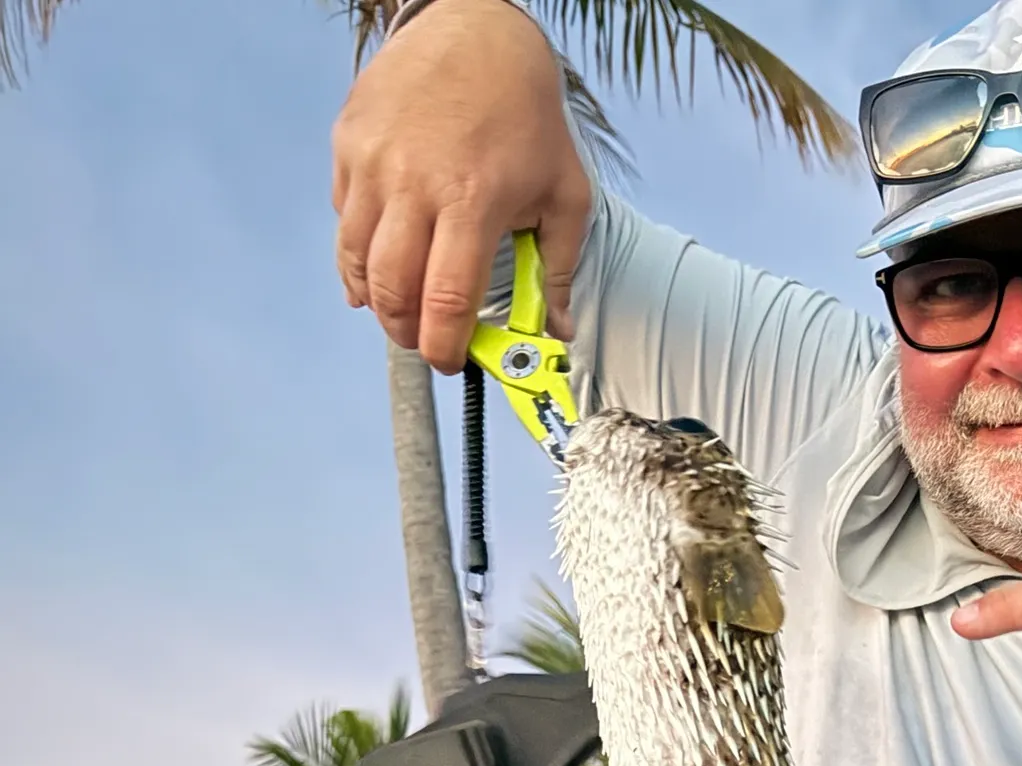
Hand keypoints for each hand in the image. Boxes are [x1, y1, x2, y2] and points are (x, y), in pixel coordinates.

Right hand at [330, 0, 591, 373]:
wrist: (477, 27)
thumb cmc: (527, 115)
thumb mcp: (564, 193)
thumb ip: (558, 268)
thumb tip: (558, 331)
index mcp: (472, 201)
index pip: (445, 300)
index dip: (444, 347)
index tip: (451, 361)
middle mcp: (414, 184)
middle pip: (392, 291)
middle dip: (406, 333)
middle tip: (424, 341)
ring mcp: (373, 162)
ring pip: (356, 261)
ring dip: (376, 300)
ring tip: (400, 309)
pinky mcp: (348, 143)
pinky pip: (343, 218)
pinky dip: (358, 252)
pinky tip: (381, 261)